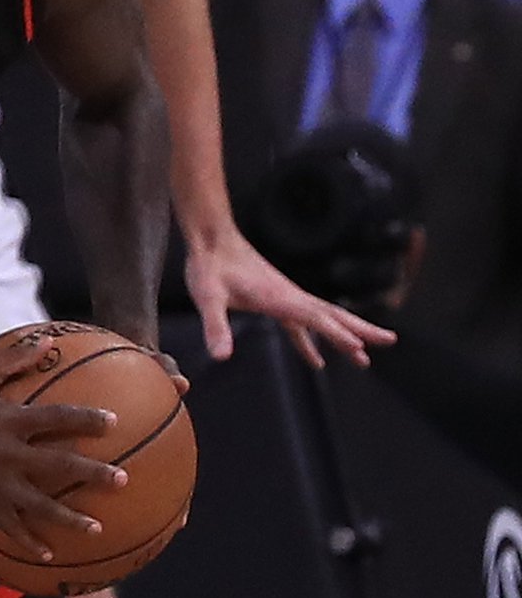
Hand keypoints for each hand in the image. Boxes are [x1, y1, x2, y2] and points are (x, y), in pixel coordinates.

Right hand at [0, 338, 124, 561]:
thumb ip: (15, 358)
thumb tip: (48, 341)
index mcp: (10, 418)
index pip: (58, 418)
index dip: (87, 420)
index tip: (114, 424)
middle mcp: (8, 451)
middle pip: (59, 464)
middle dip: (93, 473)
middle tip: (123, 480)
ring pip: (40, 504)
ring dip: (70, 518)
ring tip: (97, 528)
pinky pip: (8, 525)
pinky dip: (27, 541)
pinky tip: (47, 554)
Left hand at [185, 221, 394, 367]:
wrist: (211, 237)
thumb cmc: (208, 265)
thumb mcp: (207, 297)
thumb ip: (215, 326)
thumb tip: (221, 356)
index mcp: (279, 297)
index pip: (315, 318)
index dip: (337, 333)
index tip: (360, 347)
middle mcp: (290, 295)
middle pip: (333, 314)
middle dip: (361, 329)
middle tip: (390, 341)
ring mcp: (286, 297)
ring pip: (323, 318)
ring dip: (345, 336)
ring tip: (364, 358)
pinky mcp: (277, 299)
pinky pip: (302, 323)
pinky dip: (313, 340)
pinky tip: (317, 360)